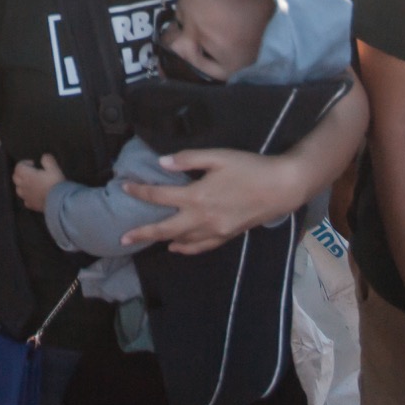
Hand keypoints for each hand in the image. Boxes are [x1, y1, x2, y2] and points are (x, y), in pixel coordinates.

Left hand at [12, 154, 65, 211]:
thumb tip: (43, 157)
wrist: (59, 203)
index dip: (24, 163)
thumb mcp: (54, 168)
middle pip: (15, 177)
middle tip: (30, 171)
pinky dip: (28, 196)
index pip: (18, 167)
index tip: (33, 163)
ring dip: (22, 184)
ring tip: (31, 183)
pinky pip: (26, 200)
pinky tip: (35, 195)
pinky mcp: (31, 205)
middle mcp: (24, 186)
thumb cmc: (55, 184)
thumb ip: (47, 160)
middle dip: (21, 172)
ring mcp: (26, 197)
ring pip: (18, 189)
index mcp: (27, 176)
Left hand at [120, 147, 299, 253]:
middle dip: (142, 233)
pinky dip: (186, 248)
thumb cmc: (249, 167)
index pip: (159, 196)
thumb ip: (188, 159)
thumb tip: (162, 163)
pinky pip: (201, 247)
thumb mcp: (218, 156)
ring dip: (161, 240)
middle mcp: (202, 218)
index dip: (140, 192)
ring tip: (145, 240)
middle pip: (165, 229)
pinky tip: (177, 248)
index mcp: (197, 196)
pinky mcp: (227, 236)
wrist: (282, 187)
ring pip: (182, 241)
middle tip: (122, 239)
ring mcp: (215, 231)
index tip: (124, 188)